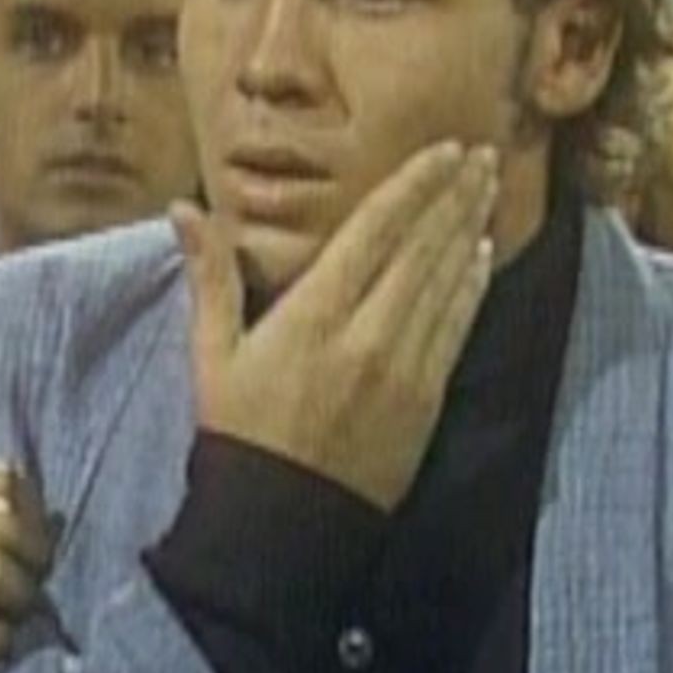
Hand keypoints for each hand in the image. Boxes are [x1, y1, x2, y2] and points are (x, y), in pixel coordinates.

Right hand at [174, 142, 497, 511]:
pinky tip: (482, 255)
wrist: (280, 522)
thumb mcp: (213, 353)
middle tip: (483, 154)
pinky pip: (456, 328)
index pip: (376, 231)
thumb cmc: (239, 431)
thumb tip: (183, 207)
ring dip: (470, 230)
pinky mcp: (426, 399)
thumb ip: (210, 275)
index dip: (414, 185)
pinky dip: (472, 287)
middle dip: (455, 196)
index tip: (444, 150)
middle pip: (423, 248)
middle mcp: (367, 333)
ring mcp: (404, 367)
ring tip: (489, 189)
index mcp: (312, 314)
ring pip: (447, 282)